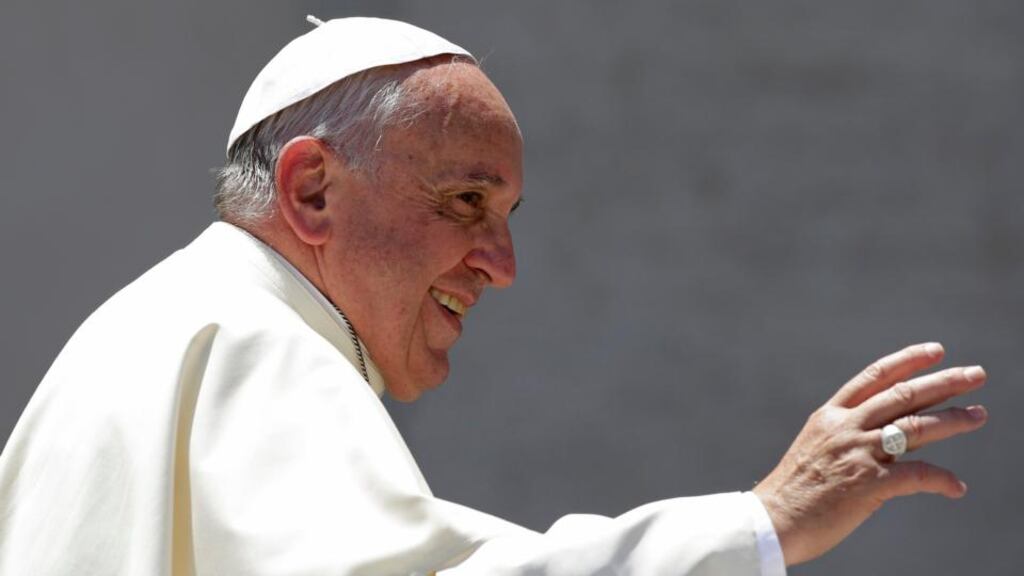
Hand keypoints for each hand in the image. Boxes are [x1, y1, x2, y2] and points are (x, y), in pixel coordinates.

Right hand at [752, 343, 987, 565]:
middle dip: (944, 383)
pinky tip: (955, 487)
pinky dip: (941, 480)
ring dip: (953, 420)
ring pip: (915, 427)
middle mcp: (845, 427)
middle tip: (976, 374)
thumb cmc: (795, 490)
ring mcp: (857, 453)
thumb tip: (897, 436)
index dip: (908, 361)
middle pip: (903, 395)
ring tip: (979, 414)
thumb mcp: (818, 448)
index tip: (936, 351)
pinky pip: (916, 475)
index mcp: (830, 415)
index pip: (875, 377)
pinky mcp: (868, 484)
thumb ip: (853, 436)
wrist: (773, 520)